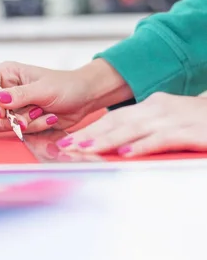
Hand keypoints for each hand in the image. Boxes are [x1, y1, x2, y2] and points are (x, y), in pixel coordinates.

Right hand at [0, 59, 130, 133]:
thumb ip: (20, 95)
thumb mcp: (44, 89)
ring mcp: (10, 108)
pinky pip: (15, 132)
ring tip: (43, 114)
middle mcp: (3, 90)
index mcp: (5, 74)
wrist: (83, 99)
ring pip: (0, 125)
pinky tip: (47, 119)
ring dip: (24, 124)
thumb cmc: (65, 86)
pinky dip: (32, 129)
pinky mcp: (18, 121)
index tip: (2, 111)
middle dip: (9, 118)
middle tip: (29, 117)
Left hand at [57, 93, 206, 156]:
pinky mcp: (188, 131)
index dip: (90, 129)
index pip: (114, 118)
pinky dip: (141, 146)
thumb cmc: (200, 124)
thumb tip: (119, 145)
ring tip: (85, 149)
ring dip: (107, 140)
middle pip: (118, 122)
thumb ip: (145, 130)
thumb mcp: (170, 121)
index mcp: (153, 105)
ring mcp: (174, 118)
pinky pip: (160, 139)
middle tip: (66, 145)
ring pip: (133, 129)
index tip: (68, 140)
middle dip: (89, 134)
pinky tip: (125, 154)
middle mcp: (159, 108)